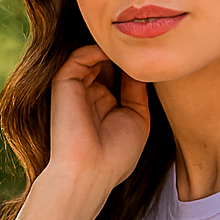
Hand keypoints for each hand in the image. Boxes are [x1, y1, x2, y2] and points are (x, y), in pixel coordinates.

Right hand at [45, 45, 150, 201]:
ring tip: (134, 50)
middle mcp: (90, 95)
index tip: (155, 59)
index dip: (136, 67)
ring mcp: (77, 88)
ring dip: (115, 51)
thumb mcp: (138, 119)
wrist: (89, 171)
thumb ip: (137, 90)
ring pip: (95, 56)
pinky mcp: (64, 82)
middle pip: (108, 63)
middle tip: (146, 49)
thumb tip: (140, 66)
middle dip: (126, 56)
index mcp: (106, 106)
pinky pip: (81, 55)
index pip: (120, 76)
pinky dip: (99, 50)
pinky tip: (118, 55)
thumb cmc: (116, 155)